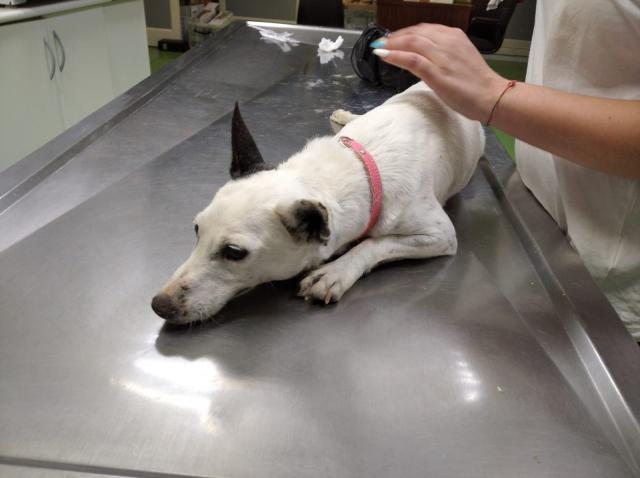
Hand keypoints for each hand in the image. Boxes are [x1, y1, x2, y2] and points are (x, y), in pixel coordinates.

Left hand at [370, 23, 508, 121]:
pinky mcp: (437, 72)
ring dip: (392, 44)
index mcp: (454, 36)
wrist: (490, 96)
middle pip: (415, 33)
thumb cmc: (475, 82)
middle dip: (395, 37)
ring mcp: (441, 56)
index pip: (424, 29)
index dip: (405, 32)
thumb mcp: (458, 60)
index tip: (393, 38)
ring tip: (379, 48)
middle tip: (381, 43)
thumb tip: (420, 56)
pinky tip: (384, 56)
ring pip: (411, 42)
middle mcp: (447, 41)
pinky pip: (412, 59)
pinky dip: (396, 56)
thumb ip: (441, 54)